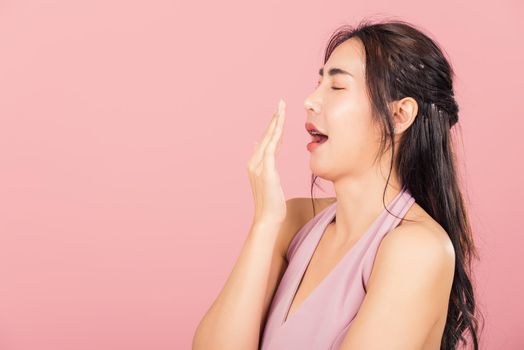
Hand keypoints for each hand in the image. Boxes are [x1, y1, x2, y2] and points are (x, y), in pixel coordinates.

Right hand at [247, 98, 286, 225]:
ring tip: (281, 109)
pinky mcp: (266, 172)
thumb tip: (266, 147)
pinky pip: (271, 150)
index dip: (273, 125)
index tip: (279, 112)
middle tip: (281, 103)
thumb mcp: (270, 179)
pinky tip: (280, 127)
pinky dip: (275, 137)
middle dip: (274, 119)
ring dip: (275, 123)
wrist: (267, 219)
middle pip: (266, 136)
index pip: (266, 140)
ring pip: (268, 139)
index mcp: (255, 164)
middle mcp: (254, 163)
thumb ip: (268, 162)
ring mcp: (258, 167)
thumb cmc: (272, 202)